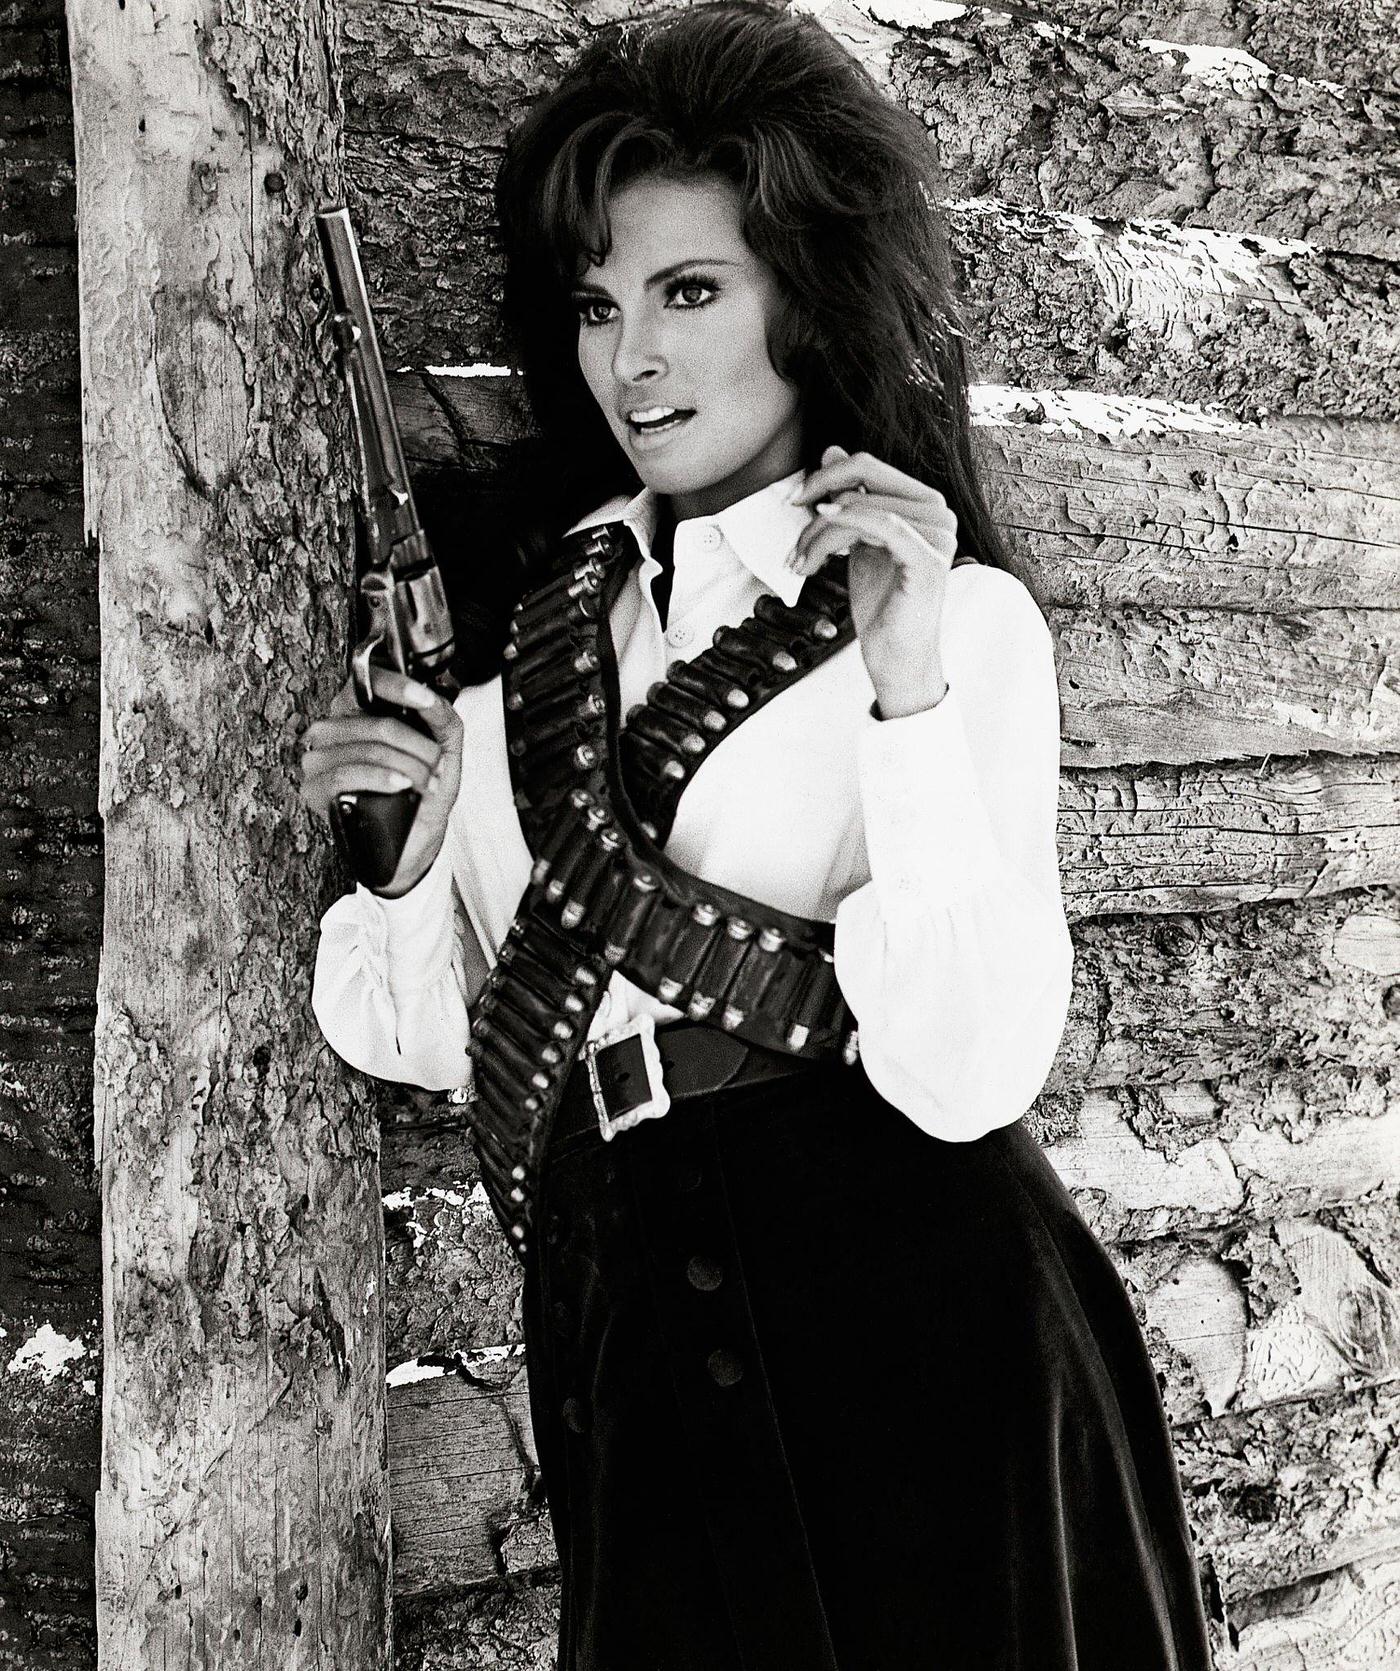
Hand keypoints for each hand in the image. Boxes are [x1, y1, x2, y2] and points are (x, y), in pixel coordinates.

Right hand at [297, 667, 463, 895]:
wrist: (414, 839)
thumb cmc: (423, 791)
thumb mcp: (444, 749)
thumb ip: (441, 718)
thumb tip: (430, 699)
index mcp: (358, 711)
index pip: (366, 680)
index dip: (397, 687)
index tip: (425, 700)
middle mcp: (332, 728)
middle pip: (378, 723)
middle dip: (419, 748)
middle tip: (436, 767)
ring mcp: (318, 758)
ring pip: (368, 750)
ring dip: (408, 769)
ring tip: (425, 784)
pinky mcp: (313, 788)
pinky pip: (347, 773)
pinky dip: (381, 779)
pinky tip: (400, 786)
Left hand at [790, 444, 956, 718]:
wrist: (896, 658)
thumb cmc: (880, 606)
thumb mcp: (858, 544)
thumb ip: (850, 500)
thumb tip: (832, 451)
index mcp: (925, 504)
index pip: (870, 467)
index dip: (826, 476)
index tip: (794, 500)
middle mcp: (939, 513)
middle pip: (864, 480)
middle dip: (818, 505)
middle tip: (792, 541)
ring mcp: (939, 535)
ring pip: (863, 506)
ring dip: (819, 533)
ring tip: (798, 563)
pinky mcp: (930, 559)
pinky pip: (882, 525)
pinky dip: (846, 525)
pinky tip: (819, 536)